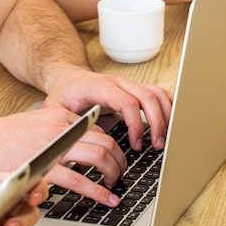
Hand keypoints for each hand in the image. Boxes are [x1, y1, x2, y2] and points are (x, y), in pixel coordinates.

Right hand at [0, 107, 125, 206]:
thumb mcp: (32, 125)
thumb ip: (54, 130)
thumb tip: (74, 141)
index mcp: (57, 115)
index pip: (97, 129)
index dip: (112, 146)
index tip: (116, 158)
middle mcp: (58, 126)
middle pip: (104, 141)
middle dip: (119, 160)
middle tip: (121, 174)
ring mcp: (51, 146)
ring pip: (99, 157)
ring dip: (113, 174)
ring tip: (116, 186)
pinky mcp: (43, 167)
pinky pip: (80, 180)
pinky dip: (98, 191)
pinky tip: (105, 198)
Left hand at [41, 66, 172, 151]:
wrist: (67, 78)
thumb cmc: (63, 94)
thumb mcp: (54, 109)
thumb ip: (65, 124)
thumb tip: (76, 144)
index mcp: (99, 87)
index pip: (127, 102)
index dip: (136, 124)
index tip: (136, 144)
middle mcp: (117, 83)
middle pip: (147, 97)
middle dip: (158, 123)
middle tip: (158, 146)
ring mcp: (127, 85)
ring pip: (157, 94)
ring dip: (166, 116)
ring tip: (165, 140)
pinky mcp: (133, 89)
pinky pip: (158, 94)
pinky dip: (168, 107)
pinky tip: (171, 124)